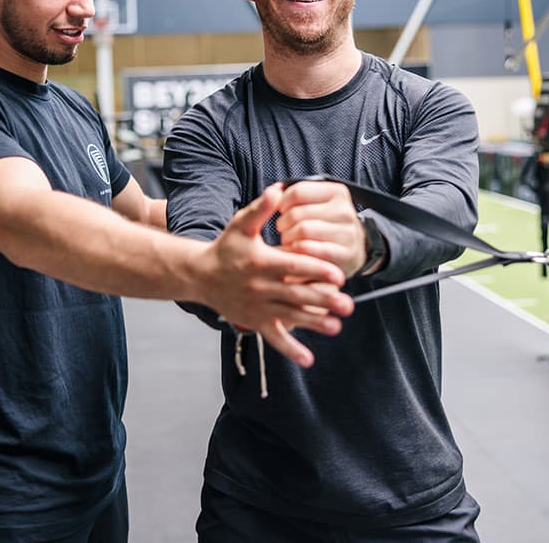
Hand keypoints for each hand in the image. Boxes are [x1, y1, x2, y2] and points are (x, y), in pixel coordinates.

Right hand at [195, 184, 353, 367]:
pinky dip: (290, 350)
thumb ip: (260, 209)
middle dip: (323, 301)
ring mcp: (258, 307)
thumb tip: (279, 189)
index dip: (317, 270)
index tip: (338, 275)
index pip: (294, 267)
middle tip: (347, 305)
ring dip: (314, 324)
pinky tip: (308, 359)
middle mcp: (261, 287)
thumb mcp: (240, 225)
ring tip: (336, 327)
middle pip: (296, 295)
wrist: (200, 275)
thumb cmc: (226, 248)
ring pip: (290, 317)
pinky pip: (274, 338)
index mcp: (262, 262)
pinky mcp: (255, 322)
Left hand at [275, 180, 367, 276]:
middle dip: (283, 224)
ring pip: (303, 231)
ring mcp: (348, 233)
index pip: (298, 192)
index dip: (282, 203)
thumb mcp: (315, 205)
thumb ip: (294, 196)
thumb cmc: (325, 225)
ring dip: (288, 239)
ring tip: (289, 241)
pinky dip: (296, 252)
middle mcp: (345, 211)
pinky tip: (295, 253)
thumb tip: (272, 190)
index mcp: (337, 192)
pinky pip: (310, 250)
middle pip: (297, 213)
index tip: (282, 211)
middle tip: (284, 230)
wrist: (350, 252)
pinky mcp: (345, 255)